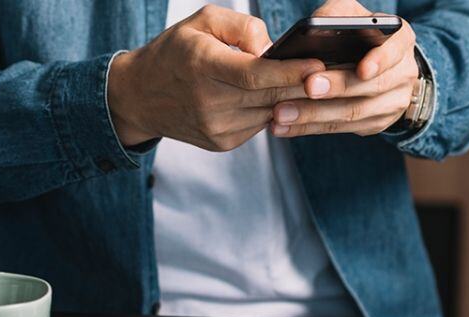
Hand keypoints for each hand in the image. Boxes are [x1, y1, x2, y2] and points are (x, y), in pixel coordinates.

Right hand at [108, 5, 325, 151]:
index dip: (290, 72)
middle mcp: (208, 101)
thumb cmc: (175, 52)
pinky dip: (269, 110)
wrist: (139, 96)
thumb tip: (272, 48)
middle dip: (302, 86)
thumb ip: (242, 26)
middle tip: (329, 75)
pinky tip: (271, 97)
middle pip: (269, 96)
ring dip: (290, 100)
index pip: (255, 74)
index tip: (318, 65)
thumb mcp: (201, 22)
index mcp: (203, 65)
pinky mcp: (221, 142)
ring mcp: (215, 127)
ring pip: (269, 112)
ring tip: (305, 84)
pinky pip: (259, 125)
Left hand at [269, 0, 419, 136]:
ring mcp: (392, 103)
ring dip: (315, 115)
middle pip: (371, 86)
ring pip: (354, 113)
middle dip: (337, 87)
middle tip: (308, 87)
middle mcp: (402, 74)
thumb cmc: (359, 36)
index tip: (362, 70)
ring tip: (283, 112)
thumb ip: (337, 15)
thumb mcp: (352, 15)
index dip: (380, 61)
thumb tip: (314, 27)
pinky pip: (341, 129)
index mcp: (400, 42)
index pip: (395, 51)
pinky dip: (311, 128)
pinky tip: (286, 126)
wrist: (380, 66)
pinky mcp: (375, 123)